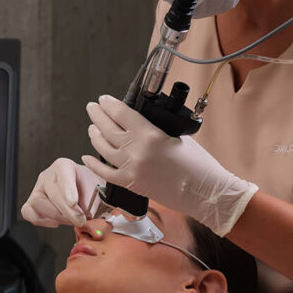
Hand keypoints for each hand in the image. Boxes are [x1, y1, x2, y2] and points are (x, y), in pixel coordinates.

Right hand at [21, 158, 103, 227]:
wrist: (84, 193)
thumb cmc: (88, 188)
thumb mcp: (96, 189)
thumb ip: (92, 199)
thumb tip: (86, 211)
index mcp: (64, 165)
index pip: (62, 173)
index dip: (67, 189)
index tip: (73, 202)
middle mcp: (47, 175)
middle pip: (52, 193)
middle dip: (67, 211)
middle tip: (80, 220)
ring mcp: (37, 189)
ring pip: (38, 203)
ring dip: (57, 216)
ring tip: (71, 220)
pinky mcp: (31, 203)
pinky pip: (28, 213)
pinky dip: (42, 221)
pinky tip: (56, 221)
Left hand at [82, 94, 257, 236]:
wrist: (206, 192)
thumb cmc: (197, 164)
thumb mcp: (177, 136)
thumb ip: (153, 128)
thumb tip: (137, 122)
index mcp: (149, 134)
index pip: (121, 113)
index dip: (109, 104)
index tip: (104, 99)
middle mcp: (136, 150)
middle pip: (107, 128)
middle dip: (97, 115)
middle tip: (92, 107)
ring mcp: (131, 168)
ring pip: (103, 148)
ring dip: (94, 135)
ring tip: (92, 128)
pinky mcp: (130, 184)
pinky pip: (105, 172)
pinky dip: (94, 164)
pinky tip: (87, 157)